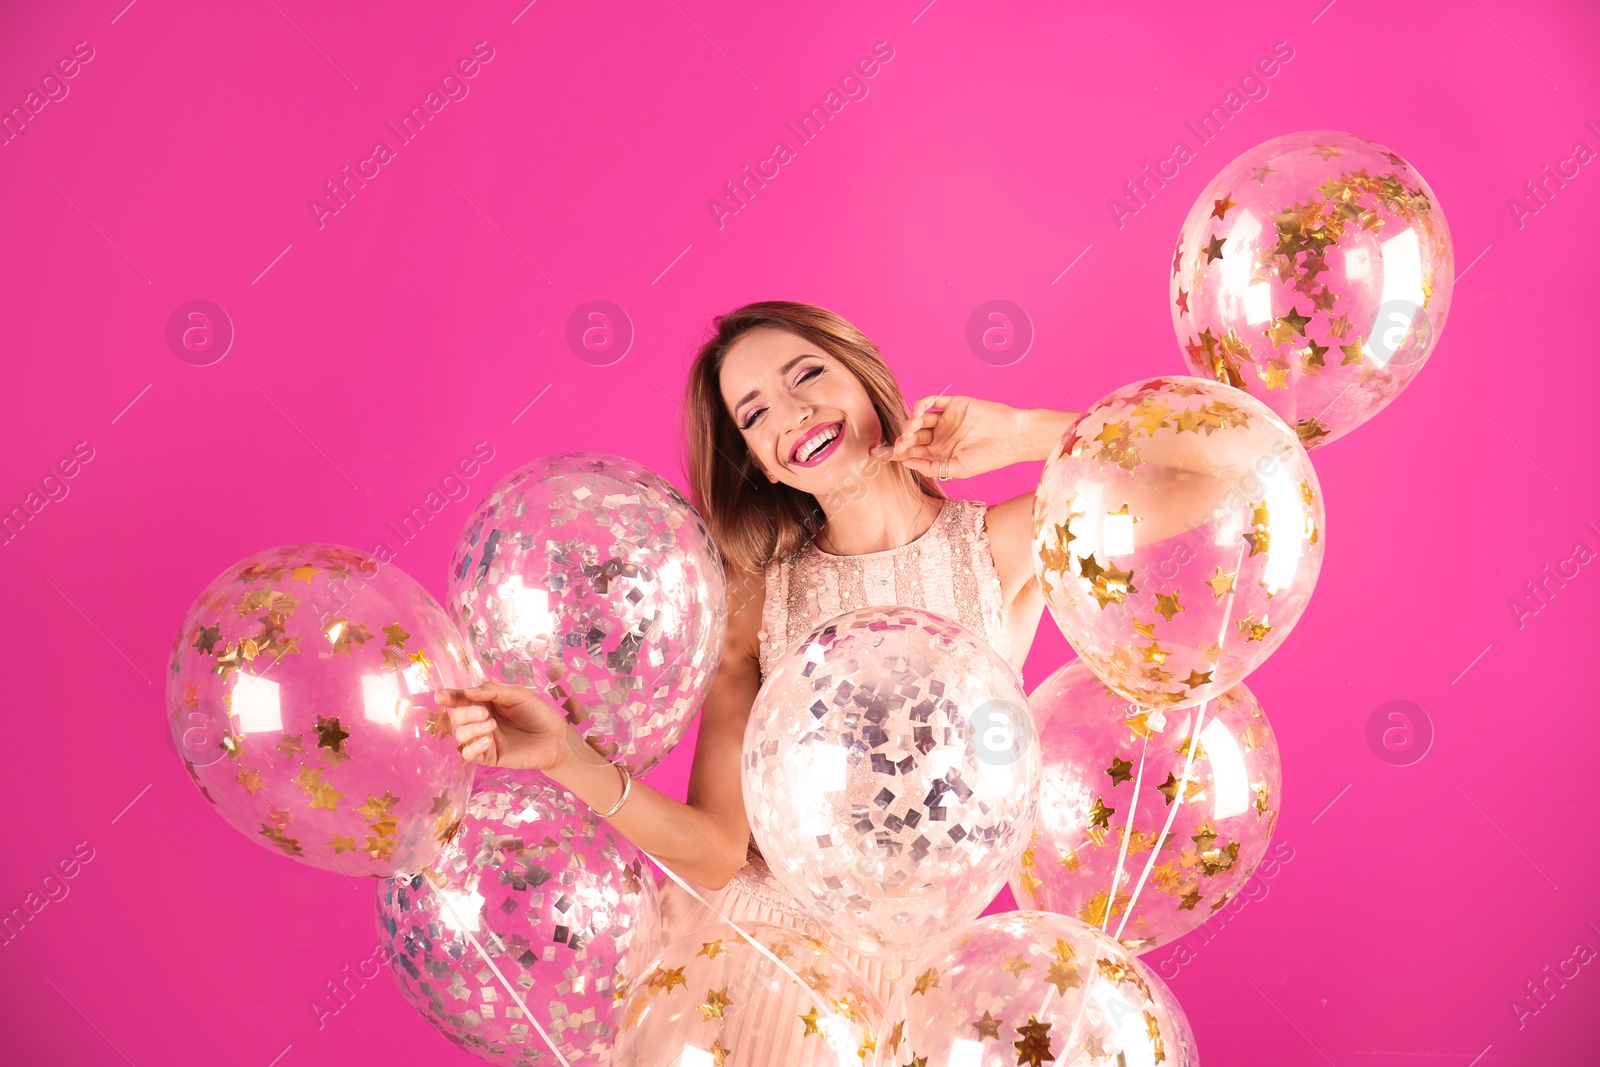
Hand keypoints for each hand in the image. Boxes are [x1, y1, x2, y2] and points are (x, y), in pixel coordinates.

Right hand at [435, 681, 572, 770]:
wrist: (555, 738)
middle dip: (466, 713)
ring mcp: (483, 739)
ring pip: (460, 735)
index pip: (461, 699)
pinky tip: (487, 741)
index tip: (441, 696)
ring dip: (471, 729)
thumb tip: (468, 692)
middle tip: (484, 713)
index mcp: (484, 703)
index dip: (449, 697)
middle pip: (457, 717)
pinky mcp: (488, 756)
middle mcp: (479, 720)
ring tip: (492, 726)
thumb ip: (493, 692)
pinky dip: (473, 747)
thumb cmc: (537, 713)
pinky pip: (469, 754)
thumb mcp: (518, 695)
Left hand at [870, 394, 1023, 478]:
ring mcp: (947, 420)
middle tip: (898, 445)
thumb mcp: (958, 468)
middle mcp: (941, 436)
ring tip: (911, 432)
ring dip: (910, 424)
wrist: (1013, 437)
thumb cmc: (990, 457)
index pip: (912, 453)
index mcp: (940, 454)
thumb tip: (906, 463)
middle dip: (901, 440)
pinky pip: (932, 402)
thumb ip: (932, 467)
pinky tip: (919, 413)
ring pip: (919, 420)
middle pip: (912, 437)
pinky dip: (921, 404)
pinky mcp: (954, 405)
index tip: (876, 454)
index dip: (894, 453)